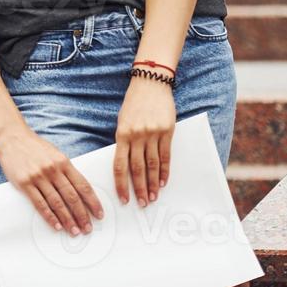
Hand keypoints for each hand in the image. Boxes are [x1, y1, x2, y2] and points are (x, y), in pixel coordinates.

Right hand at [0, 123, 104, 235]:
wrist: (12, 137)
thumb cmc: (35, 147)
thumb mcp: (55, 154)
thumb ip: (66, 170)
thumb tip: (80, 190)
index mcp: (63, 162)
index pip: (83, 185)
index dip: (93, 202)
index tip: (99, 214)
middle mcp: (53, 169)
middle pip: (72, 197)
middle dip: (82, 215)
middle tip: (87, 229)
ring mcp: (38, 177)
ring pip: (57, 203)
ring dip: (68, 220)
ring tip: (74, 231)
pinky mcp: (25, 183)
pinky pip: (40, 204)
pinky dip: (50, 217)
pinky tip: (56, 225)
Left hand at [113, 77, 176, 206]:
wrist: (150, 83)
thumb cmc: (134, 103)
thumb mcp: (123, 121)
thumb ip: (124, 141)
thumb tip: (126, 165)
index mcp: (121, 134)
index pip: (119, 165)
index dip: (121, 184)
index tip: (123, 199)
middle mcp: (136, 135)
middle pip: (137, 168)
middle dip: (139, 188)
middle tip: (142, 203)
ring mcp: (152, 133)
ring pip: (152, 165)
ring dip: (152, 183)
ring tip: (153, 196)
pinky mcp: (166, 131)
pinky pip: (166, 155)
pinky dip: (164, 171)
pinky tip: (163, 181)